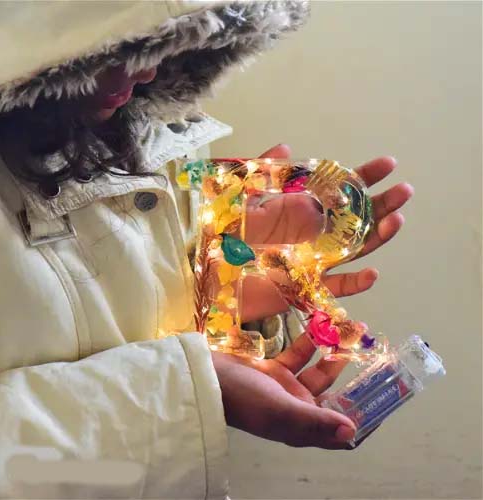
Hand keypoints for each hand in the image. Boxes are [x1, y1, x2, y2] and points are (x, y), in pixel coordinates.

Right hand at [212, 333, 363, 448]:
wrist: (206, 376)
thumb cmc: (244, 397)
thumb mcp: (281, 410)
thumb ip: (317, 421)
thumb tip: (353, 432)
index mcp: (302, 426)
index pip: (340, 432)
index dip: (363, 420)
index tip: (383, 398)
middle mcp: (297, 409)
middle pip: (335, 396)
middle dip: (355, 376)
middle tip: (373, 351)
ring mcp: (285, 387)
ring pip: (319, 371)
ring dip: (334, 351)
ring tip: (352, 326)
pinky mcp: (274, 369)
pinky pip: (298, 354)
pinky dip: (309, 341)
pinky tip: (320, 322)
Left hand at [240, 144, 412, 321]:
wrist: (210, 276)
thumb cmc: (223, 237)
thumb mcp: (240, 198)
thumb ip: (261, 172)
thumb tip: (285, 146)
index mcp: (301, 211)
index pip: (339, 191)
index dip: (363, 177)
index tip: (387, 164)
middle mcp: (313, 235)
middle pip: (356, 220)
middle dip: (382, 204)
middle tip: (404, 190)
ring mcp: (313, 261)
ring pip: (354, 250)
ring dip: (377, 236)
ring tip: (397, 219)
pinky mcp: (305, 287)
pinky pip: (335, 288)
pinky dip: (355, 283)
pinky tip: (372, 272)